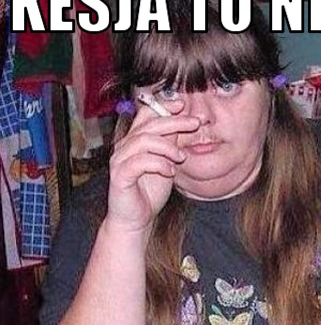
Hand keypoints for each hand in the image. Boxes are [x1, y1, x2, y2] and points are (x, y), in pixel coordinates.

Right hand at [106, 101, 199, 234]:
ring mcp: (120, 160)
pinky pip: (139, 162)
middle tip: (195, 124)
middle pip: (148, 123)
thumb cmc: (149, 192)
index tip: (183, 104)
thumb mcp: (166, 163)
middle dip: (174, 121)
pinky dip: (159, 164)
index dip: (164, 105)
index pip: (146, 113)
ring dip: (168, 146)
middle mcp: (125, 146)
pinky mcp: (120, 176)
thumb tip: (185, 124)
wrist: (136, 219)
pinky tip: (171, 171)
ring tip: (182, 157)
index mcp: (135, 140)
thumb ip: (171, 144)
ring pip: (143, 140)